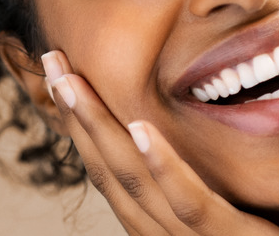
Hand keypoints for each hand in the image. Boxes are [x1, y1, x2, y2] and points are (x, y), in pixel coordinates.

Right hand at [41, 51, 278, 235]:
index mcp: (159, 220)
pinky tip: (139, 127)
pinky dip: (162, 164)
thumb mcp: (227, 202)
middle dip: (77, 114)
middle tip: (52, 60)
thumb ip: (197, 175)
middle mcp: (162, 232)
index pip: (110, 167)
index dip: (82, 121)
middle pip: (109, 169)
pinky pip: (189, 203)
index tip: (62, 75)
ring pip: (135, 181)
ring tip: (73, 81)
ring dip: (100, 127)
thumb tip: (168, 127)